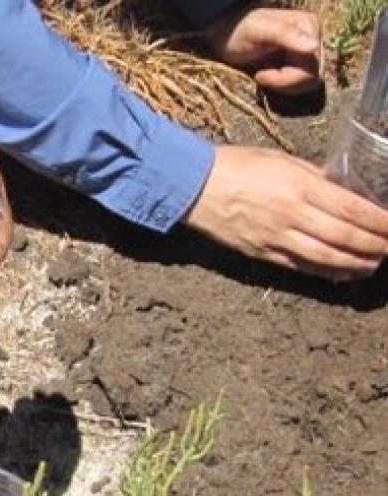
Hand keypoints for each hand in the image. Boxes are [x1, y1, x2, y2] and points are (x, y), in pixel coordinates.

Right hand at [185, 146, 387, 280]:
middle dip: (374, 244)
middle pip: (344, 236)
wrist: (191, 186)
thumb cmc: (234, 164)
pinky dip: (325, 272)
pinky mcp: (260, 252)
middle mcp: (290, 214)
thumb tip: (339, 188)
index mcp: (297, 186)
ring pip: (325, 257)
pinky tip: (342, 273)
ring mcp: (274, 237)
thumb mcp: (279, 159)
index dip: (379, 220)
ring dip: (355, 263)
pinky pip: (299, 266)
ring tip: (374, 264)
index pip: (350, 208)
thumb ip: (312, 175)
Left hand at [207, 7, 320, 95]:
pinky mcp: (296, 64)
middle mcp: (312, 39)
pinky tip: (265, 77)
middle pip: (311, 77)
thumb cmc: (239, 31)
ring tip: (262, 75)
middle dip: (284, 83)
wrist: (225, 36)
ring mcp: (305, 53)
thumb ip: (286, 35)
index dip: (287, 78)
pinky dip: (281, 86)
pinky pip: (298, 85)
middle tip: (259, 76)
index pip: (312, 65)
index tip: (259, 74)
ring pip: (307, 83)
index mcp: (309, 27)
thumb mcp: (260, 31)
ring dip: (282, 86)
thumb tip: (314, 46)